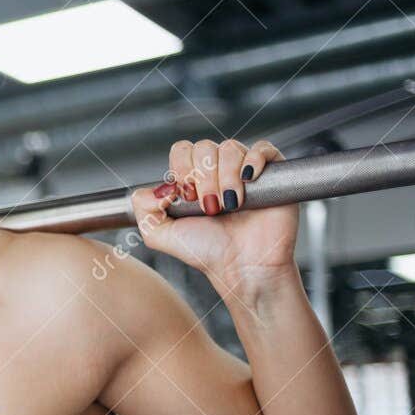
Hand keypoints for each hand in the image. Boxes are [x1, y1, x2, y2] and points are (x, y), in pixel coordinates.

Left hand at [129, 137, 290, 288]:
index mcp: (192, 179)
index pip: (182, 151)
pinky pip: (263, 148)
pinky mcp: (271, 174)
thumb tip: (154, 187)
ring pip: (230, 148)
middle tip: (209, 206)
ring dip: (225, 176)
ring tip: (229, 205)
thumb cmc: (206, 251)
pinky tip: (248, 180)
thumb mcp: (160, 235)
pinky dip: (253, 160)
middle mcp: (217, 171)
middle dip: (203, 177)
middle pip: (204, 147)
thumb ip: (142, 208)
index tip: (187, 197)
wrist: (242, 267)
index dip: (182, 169)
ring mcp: (244, 171)